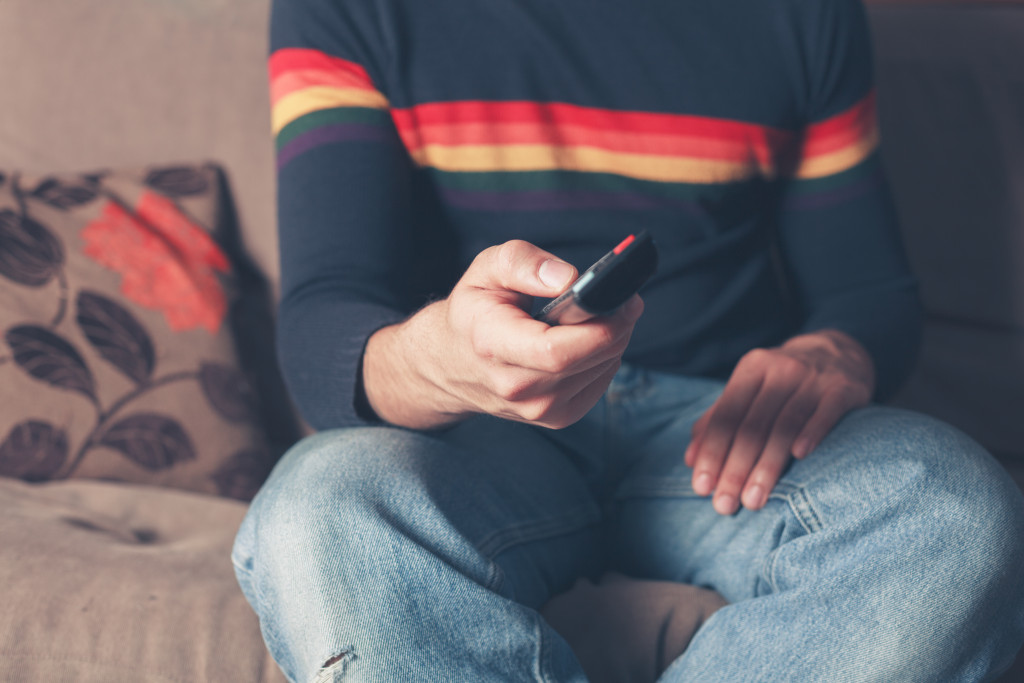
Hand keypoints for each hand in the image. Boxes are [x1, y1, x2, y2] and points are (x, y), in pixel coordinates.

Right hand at [363, 240, 643, 429]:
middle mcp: (514, 386)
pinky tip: (588, 342)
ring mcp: (536, 409)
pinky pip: (599, 384)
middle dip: (616, 327)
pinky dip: (604, 360)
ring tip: (602, 316)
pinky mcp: (555, 418)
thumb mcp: (487, 269)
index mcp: (492, 345)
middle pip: (586, 362)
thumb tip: (568, 278)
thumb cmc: (475, 310)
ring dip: (613, 341)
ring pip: (600, 372)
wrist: (452, 362)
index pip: (555, 351)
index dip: (597, 327)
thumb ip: (524, 263)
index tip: (620, 300)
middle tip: (625, 299)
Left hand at [684, 330, 874, 514]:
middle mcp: (780, 370)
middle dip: (735, 468)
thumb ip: (719, 420)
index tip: (701, 488)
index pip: (726, 416)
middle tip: (724, 505)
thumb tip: (690, 459)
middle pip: (752, 426)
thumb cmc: (783, 382)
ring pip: (784, 426)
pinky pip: (825, 413)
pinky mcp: (843, 388)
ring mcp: (814, 378)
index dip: (712, 452)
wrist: (838, 353)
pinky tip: (799, 457)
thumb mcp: (750, 390)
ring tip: (753, 500)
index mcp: (752, 369)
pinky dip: (811, 433)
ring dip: (767, 466)